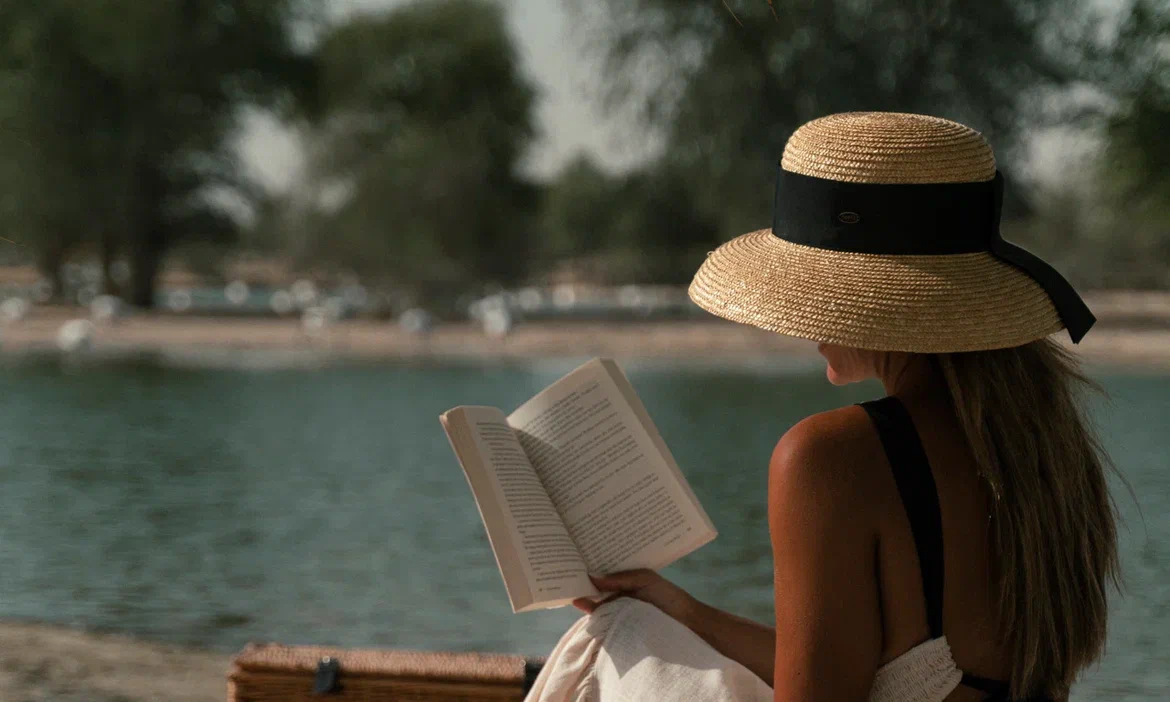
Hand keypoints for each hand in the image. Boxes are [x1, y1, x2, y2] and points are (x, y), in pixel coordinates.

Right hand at [572, 569, 701, 629]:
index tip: (572, 563)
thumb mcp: (644, 579)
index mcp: (625, 584)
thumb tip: (592, 577)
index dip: (588, 571)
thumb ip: (619, 578)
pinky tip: (581, 608)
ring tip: (569, 592)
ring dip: (584, 601)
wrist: (686, 622)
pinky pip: (603, 623)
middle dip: (581, 585)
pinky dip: (592, 616)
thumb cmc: (668, 596)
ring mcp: (619, 615)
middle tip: (563, 576)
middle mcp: (619, 598)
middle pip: (595, 592)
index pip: (602, 577)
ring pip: (596, 607)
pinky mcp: (620, 630)